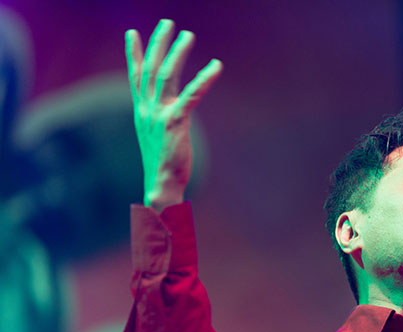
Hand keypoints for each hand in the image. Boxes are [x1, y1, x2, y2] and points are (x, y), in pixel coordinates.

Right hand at [125, 19, 222, 210]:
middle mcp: (146, 109)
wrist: (161, 185)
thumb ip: (160, 117)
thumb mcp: (156, 135)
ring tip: (188, 35)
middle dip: (157, 43)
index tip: (133, 32)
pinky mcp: (175, 122)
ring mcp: (159, 114)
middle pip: (149, 68)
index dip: (133, 53)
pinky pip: (191, 94)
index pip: (135, 76)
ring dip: (177, 52)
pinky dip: (204, 79)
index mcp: (141, 111)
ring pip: (166, 75)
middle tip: (167, 22)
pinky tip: (216, 66)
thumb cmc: (163, 163)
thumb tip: (169, 110)